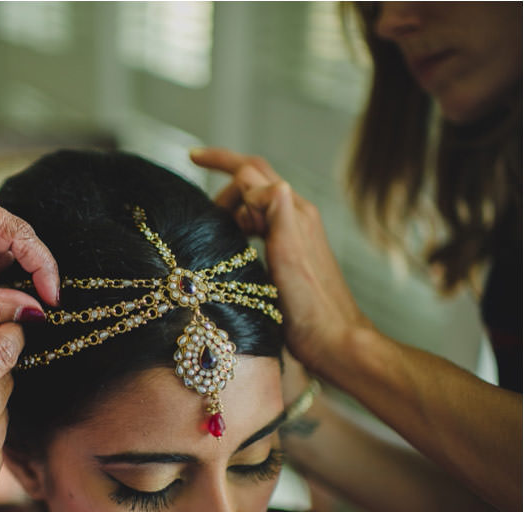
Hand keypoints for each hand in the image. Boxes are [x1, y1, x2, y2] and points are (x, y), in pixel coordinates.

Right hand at [190, 147, 370, 375]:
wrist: (333, 340)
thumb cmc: (310, 306)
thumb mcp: (289, 257)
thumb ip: (279, 215)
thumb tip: (270, 184)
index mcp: (293, 213)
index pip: (251, 172)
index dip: (221, 162)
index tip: (192, 158)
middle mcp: (296, 217)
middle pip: (255, 181)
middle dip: (224, 179)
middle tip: (199, 206)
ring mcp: (294, 235)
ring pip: (257, 203)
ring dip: (231, 204)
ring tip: (210, 224)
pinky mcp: (291, 254)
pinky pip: (261, 225)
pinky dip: (241, 224)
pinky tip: (231, 244)